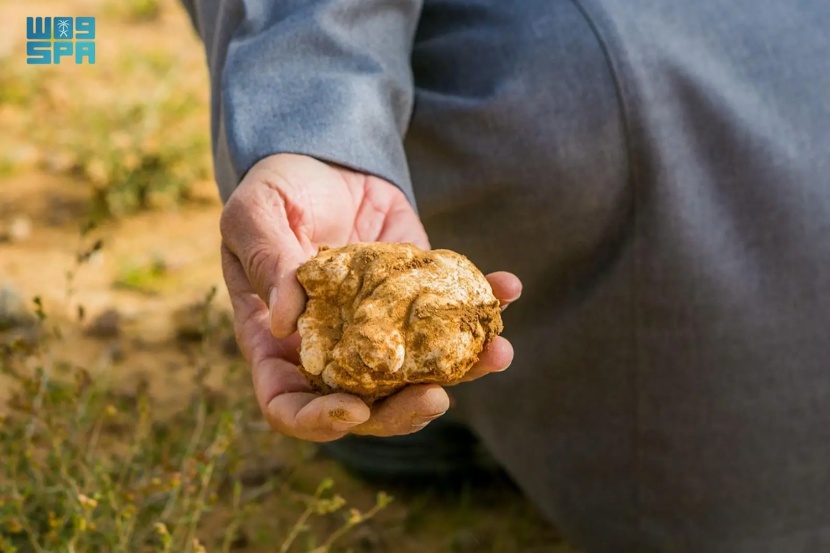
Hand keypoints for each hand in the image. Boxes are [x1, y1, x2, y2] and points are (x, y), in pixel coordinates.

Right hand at [220, 154, 521, 441]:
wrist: (327, 159)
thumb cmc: (277, 189)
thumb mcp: (255, 215)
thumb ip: (266, 263)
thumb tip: (286, 322)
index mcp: (278, 343)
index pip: (289, 404)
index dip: (317, 420)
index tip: (353, 409)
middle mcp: (333, 347)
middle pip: (364, 404)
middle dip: (402, 410)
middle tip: (436, 396)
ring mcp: (380, 326)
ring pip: (418, 370)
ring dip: (462, 369)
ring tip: (497, 353)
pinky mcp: (417, 296)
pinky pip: (450, 315)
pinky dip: (484, 307)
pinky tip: (507, 288)